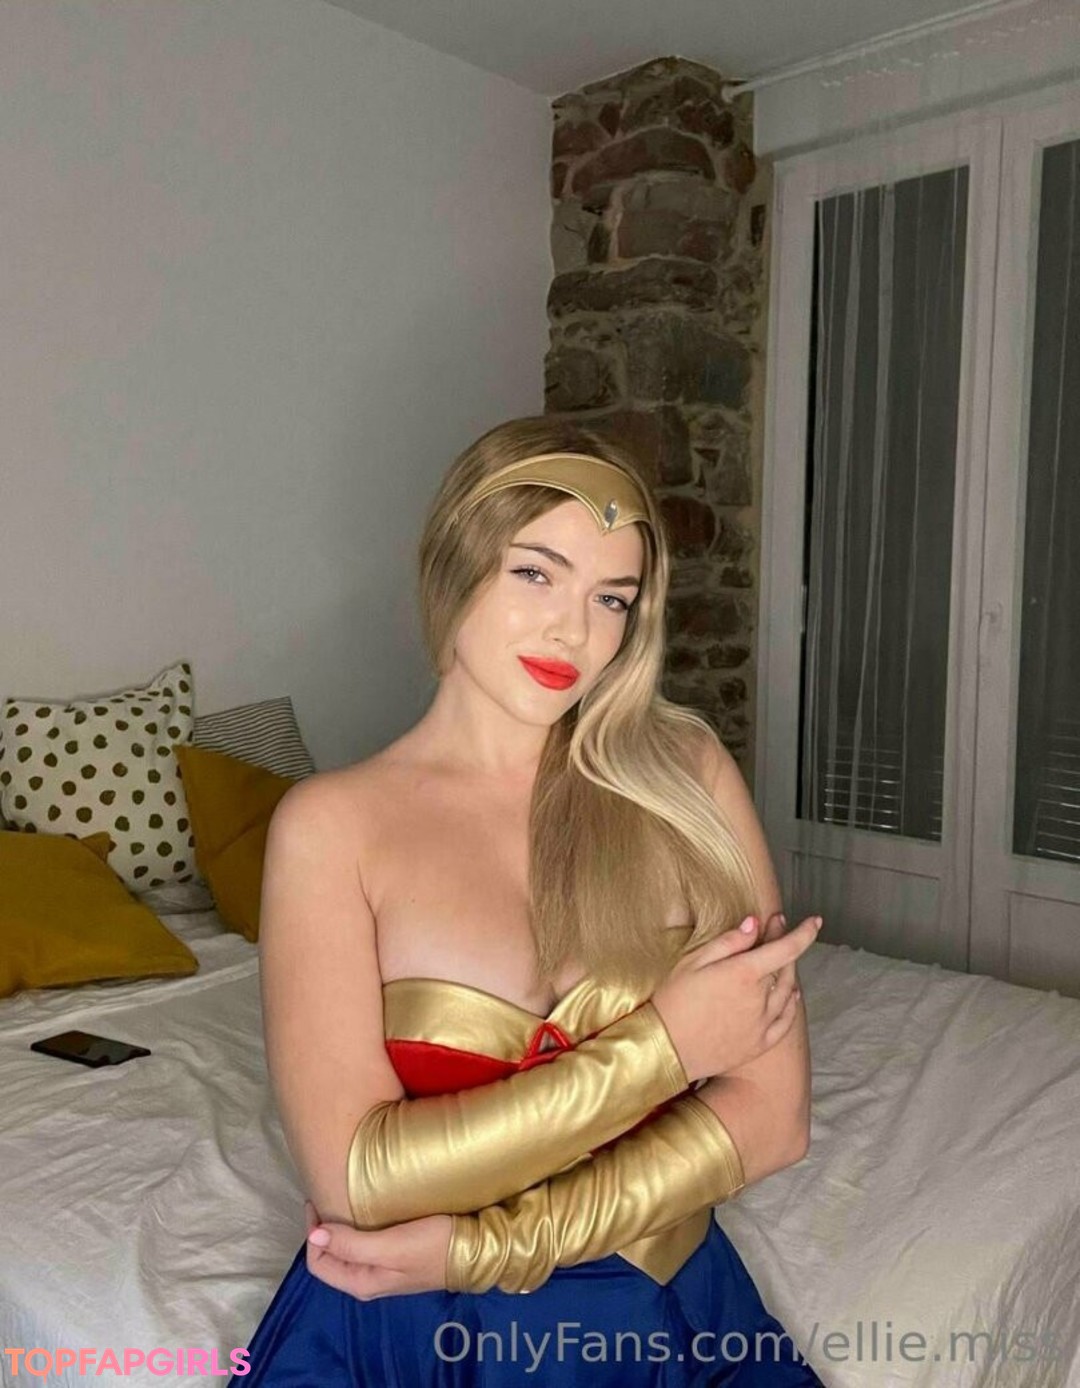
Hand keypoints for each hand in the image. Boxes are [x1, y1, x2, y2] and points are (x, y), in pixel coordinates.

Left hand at [304, 1200, 452, 1299]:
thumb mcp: (391, 1246)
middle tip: (326, 1196)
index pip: (318, 1264)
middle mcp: (368, 1279)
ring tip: (341, 1197)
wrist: (475, 1249)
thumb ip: (351, 1245)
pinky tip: (364, 1207)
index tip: (318, 1202)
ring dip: (340, 1227)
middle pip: (330, 1257)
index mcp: (361, 1282)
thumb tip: (315, 1236)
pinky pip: (364, 1243)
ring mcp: (383, 1268)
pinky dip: (356, 1226)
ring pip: (347, 1250)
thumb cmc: (431, 1247)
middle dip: (322, 1230)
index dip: (313, 1235)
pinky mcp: (396, 1255)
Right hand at [652, 912, 820, 1082]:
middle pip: (786, 967)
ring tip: (778, 961)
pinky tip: (790, 996)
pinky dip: (791, 1004)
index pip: (787, 948)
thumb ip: (728, 942)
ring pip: (788, 992)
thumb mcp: (692, 962)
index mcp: (744, 974)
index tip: (814, 921)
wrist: (665, 1049)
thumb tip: (754, 923)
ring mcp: (762, 1024)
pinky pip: (785, 1021)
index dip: (804, 933)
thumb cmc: (673, 1000)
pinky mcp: (759, 1044)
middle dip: (785, 945)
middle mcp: (760, 999)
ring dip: (788, 973)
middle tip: (775, 930)